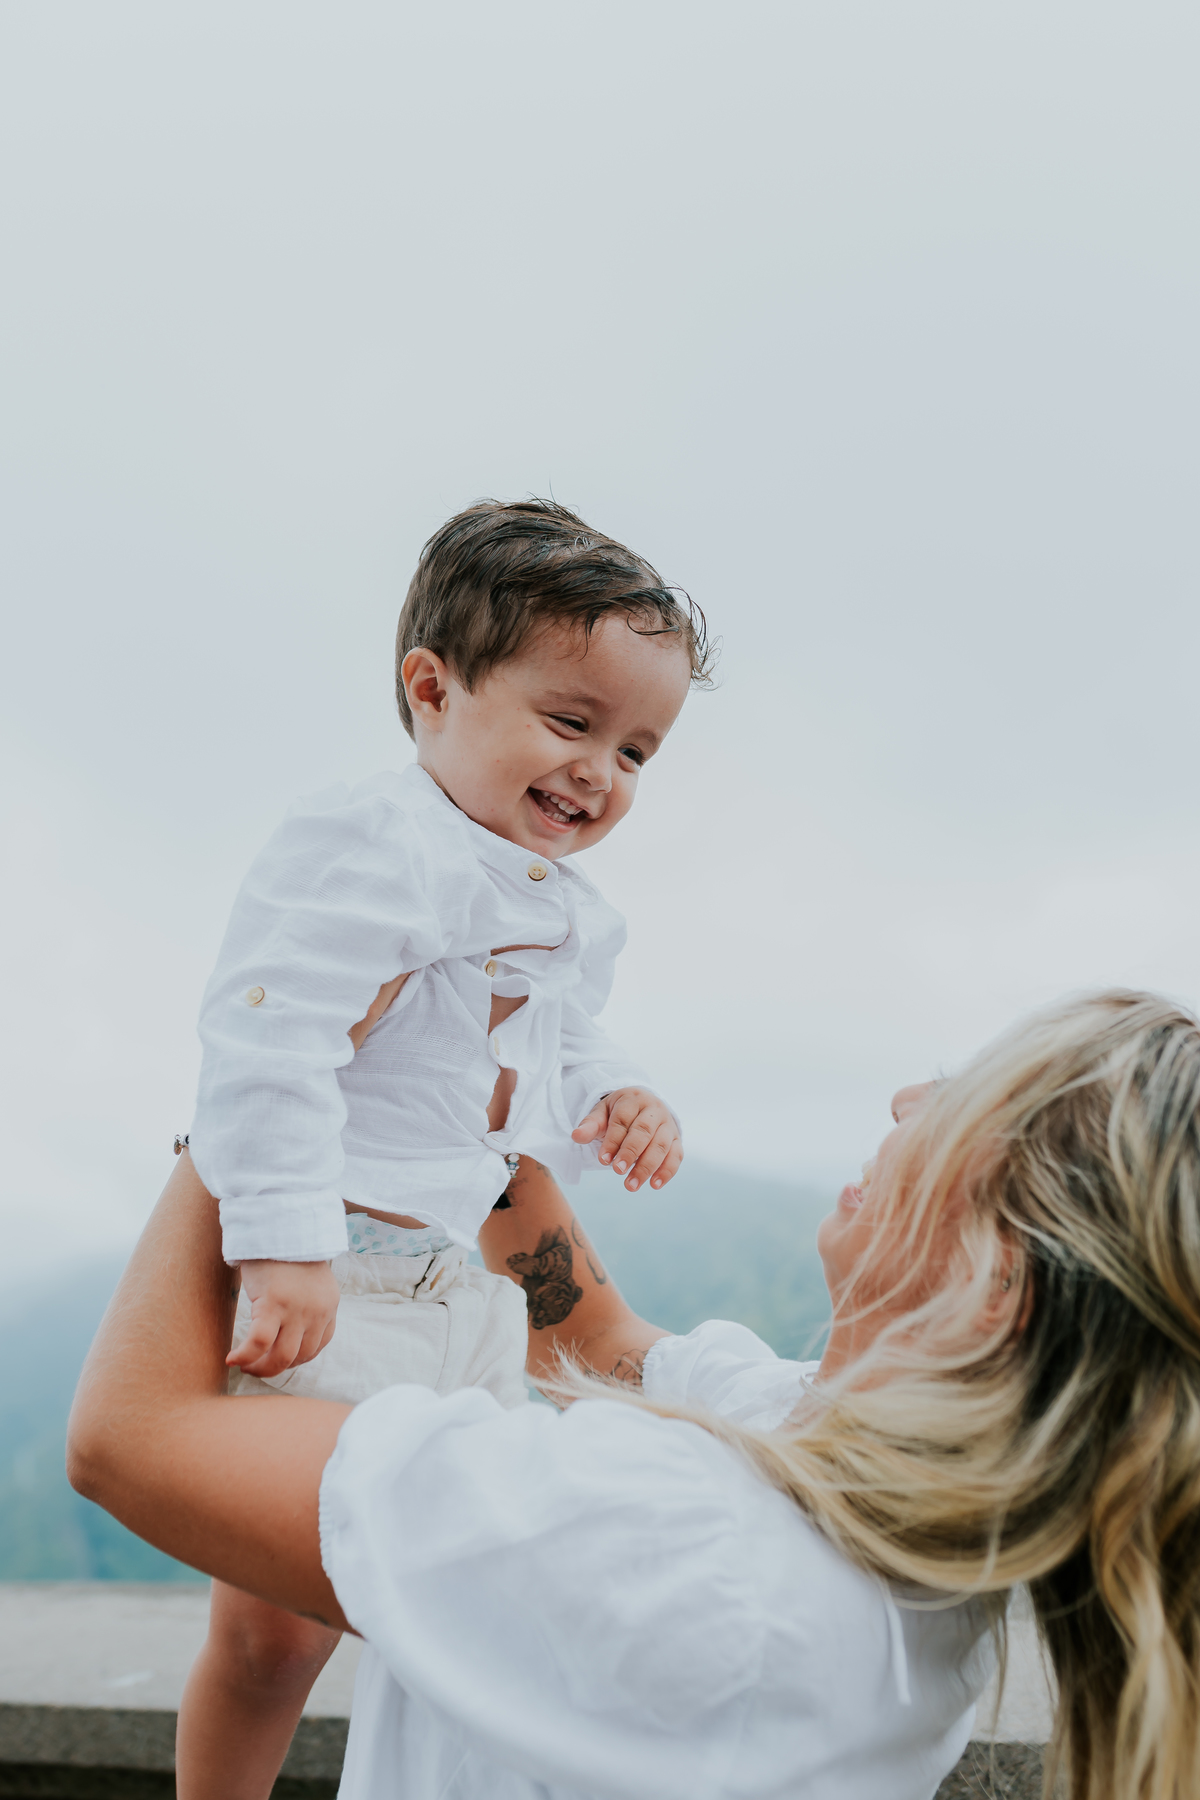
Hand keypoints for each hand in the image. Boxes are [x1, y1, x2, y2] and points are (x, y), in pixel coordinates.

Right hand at [226, 1260, 339, 1378]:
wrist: (280, 1223)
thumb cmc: (288, 1252)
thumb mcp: (310, 1282)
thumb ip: (308, 1305)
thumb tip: (291, 1332)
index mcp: (329, 1305)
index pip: (317, 1346)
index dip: (295, 1359)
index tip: (277, 1359)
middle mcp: (317, 1311)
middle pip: (299, 1357)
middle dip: (275, 1368)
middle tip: (256, 1367)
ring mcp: (296, 1310)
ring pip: (281, 1357)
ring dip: (260, 1368)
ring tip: (244, 1365)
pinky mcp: (273, 1304)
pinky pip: (258, 1344)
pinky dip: (244, 1356)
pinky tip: (231, 1359)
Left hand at [571, 1088, 681, 1191]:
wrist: (644, 1106)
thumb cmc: (618, 1113)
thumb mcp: (602, 1113)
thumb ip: (590, 1125)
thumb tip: (576, 1136)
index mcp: (633, 1099)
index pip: (623, 1120)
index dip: (613, 1141)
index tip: (603, 1160)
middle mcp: (654, 1109)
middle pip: (644, 1131)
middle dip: (631, 1153)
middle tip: (617, 1172)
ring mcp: (668, 1124)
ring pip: (661, 1145)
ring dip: (647, 1167)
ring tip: (631, 1185)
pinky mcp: (677, 1139)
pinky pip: (676, 1155)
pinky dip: (667, 1171)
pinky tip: (654, 1185)